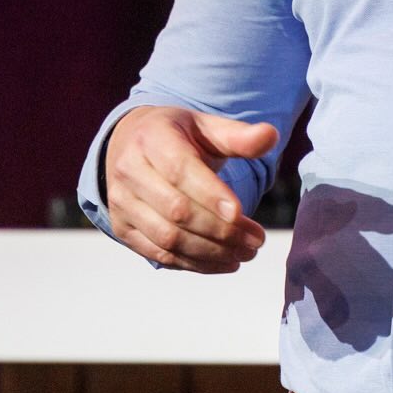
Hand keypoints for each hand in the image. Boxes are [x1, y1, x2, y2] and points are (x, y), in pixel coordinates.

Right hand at [103, 105, 274, 272]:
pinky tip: (225, 262)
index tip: (240, 213)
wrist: (132, 144)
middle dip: (220, 230)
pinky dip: (195, 264)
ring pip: (167, 238)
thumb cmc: (179, 137)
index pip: (179, 170)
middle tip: (256, 240)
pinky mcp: (122, 229)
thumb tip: (270, 136)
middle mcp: (129, 170)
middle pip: (176, 210)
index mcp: (151, 138)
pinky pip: (159, 254)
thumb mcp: (206, 127)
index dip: (210, 194)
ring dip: (211, 252)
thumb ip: (239, 136)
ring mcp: (121, 202)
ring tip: (245, 254)